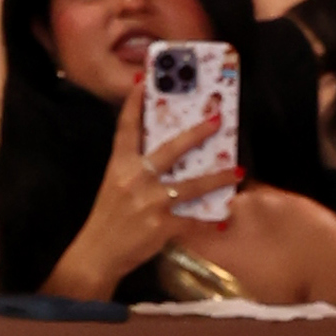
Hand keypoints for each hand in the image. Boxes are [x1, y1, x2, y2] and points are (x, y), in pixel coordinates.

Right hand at [50, 83, 219, 295]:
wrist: (97, 253)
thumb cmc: (108, 219)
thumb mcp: (114, 186)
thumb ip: (135, 170)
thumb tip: (162, 157)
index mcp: (119, 166)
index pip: (126, 129)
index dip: (133, 104)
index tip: (142, 82)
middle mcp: (135, 179)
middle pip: (169, 149)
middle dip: (196, 134)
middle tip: (217, 120)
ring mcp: (149, 202)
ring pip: (191, 185)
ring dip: (218, 178)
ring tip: (238, 172)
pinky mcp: (161, 227)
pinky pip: (194, 222)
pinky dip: (210, 221)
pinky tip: (224, 218)